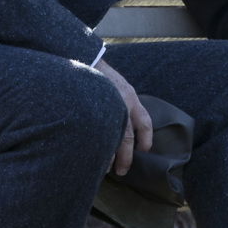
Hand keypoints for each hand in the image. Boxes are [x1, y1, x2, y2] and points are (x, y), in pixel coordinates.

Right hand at [92, 57, 149, 176]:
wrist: (81, 58)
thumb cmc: (98, 73)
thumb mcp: (117, 85)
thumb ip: (122, 101)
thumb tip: (125, 121)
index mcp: (130, 97)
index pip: (144, 123)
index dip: (145, 139)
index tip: (143, 150)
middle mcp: (120, 104)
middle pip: (126, 139)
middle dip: (125, 157)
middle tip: (122, 170)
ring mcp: (104, 108)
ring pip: (109, 141)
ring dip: (107, 157)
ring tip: (104, 168)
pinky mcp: (89, 111)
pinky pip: (93, 134)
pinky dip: (94, 147)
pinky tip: (90, 154)